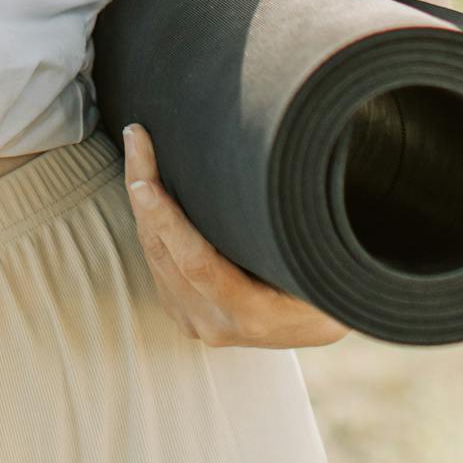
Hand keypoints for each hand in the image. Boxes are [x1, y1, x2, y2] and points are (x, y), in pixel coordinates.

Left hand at [121, 123, 348, 350]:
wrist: (315, 323)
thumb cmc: (326, 284)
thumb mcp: (321, 264)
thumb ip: (295, 234)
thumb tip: (285, 175)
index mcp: (253, 313)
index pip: (197, 263)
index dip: (167, 221)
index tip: (144, 180)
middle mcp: (217, 324)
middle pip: (165, 252)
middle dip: (144, 191)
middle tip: (136, 138)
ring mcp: (195, 321)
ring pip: (154, 254)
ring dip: (142, 201)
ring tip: (138, 149)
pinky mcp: (182, 311)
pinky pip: (156, 261)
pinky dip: (150, 221)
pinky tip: (147, 186)